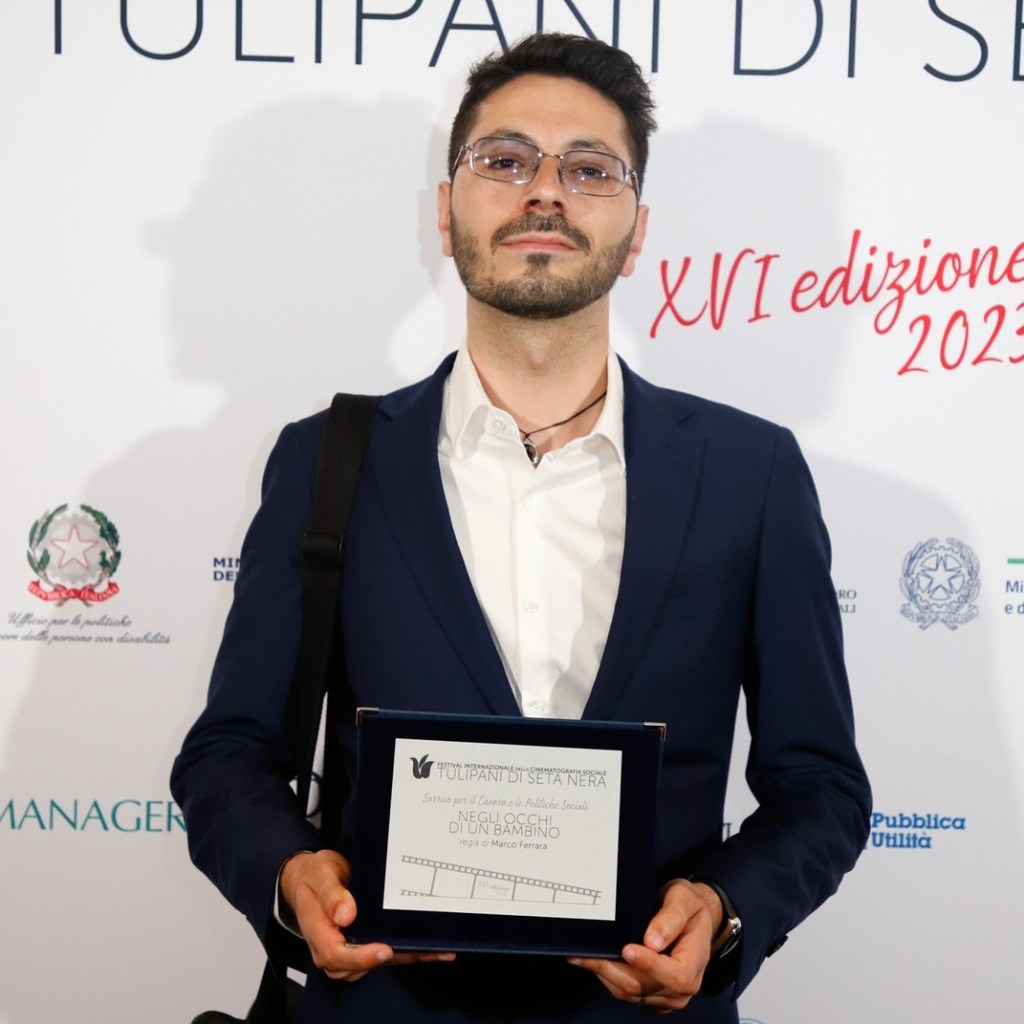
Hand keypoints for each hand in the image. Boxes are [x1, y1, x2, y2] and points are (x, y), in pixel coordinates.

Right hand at [279, 850, 454, 980]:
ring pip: (374, 964)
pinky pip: (381, 955)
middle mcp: (330, 947)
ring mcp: (346, 950)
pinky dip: (405, 953)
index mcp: (317, 930)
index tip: (383, 949)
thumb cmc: (316, 876)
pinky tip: (430, 949)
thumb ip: (331, 893)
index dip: (360, 957)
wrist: (312, 880)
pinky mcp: (361, 946)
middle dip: (390, 959)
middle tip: (419, 949)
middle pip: (357, 966)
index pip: (335, 953)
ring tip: (433, 949)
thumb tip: (345, 915)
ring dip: (403, 957)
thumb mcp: (321, 874)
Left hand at [568, 879, 719, 1012]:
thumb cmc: (689, 907)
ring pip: (630, 992)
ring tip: (583, 955)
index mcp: (695, 962)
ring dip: (605, 973)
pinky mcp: (652, 996)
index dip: (649, 966)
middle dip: (612, 968)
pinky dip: (608, 978)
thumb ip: (671, 917)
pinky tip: (595, 961)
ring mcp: (667, 995)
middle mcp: (684, 986)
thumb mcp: (684, 899)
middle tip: (587, 951)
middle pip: (644, 986)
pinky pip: (626, 993)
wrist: (692, 918)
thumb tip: (652, 941)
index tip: (627, 949)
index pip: (675, 975)